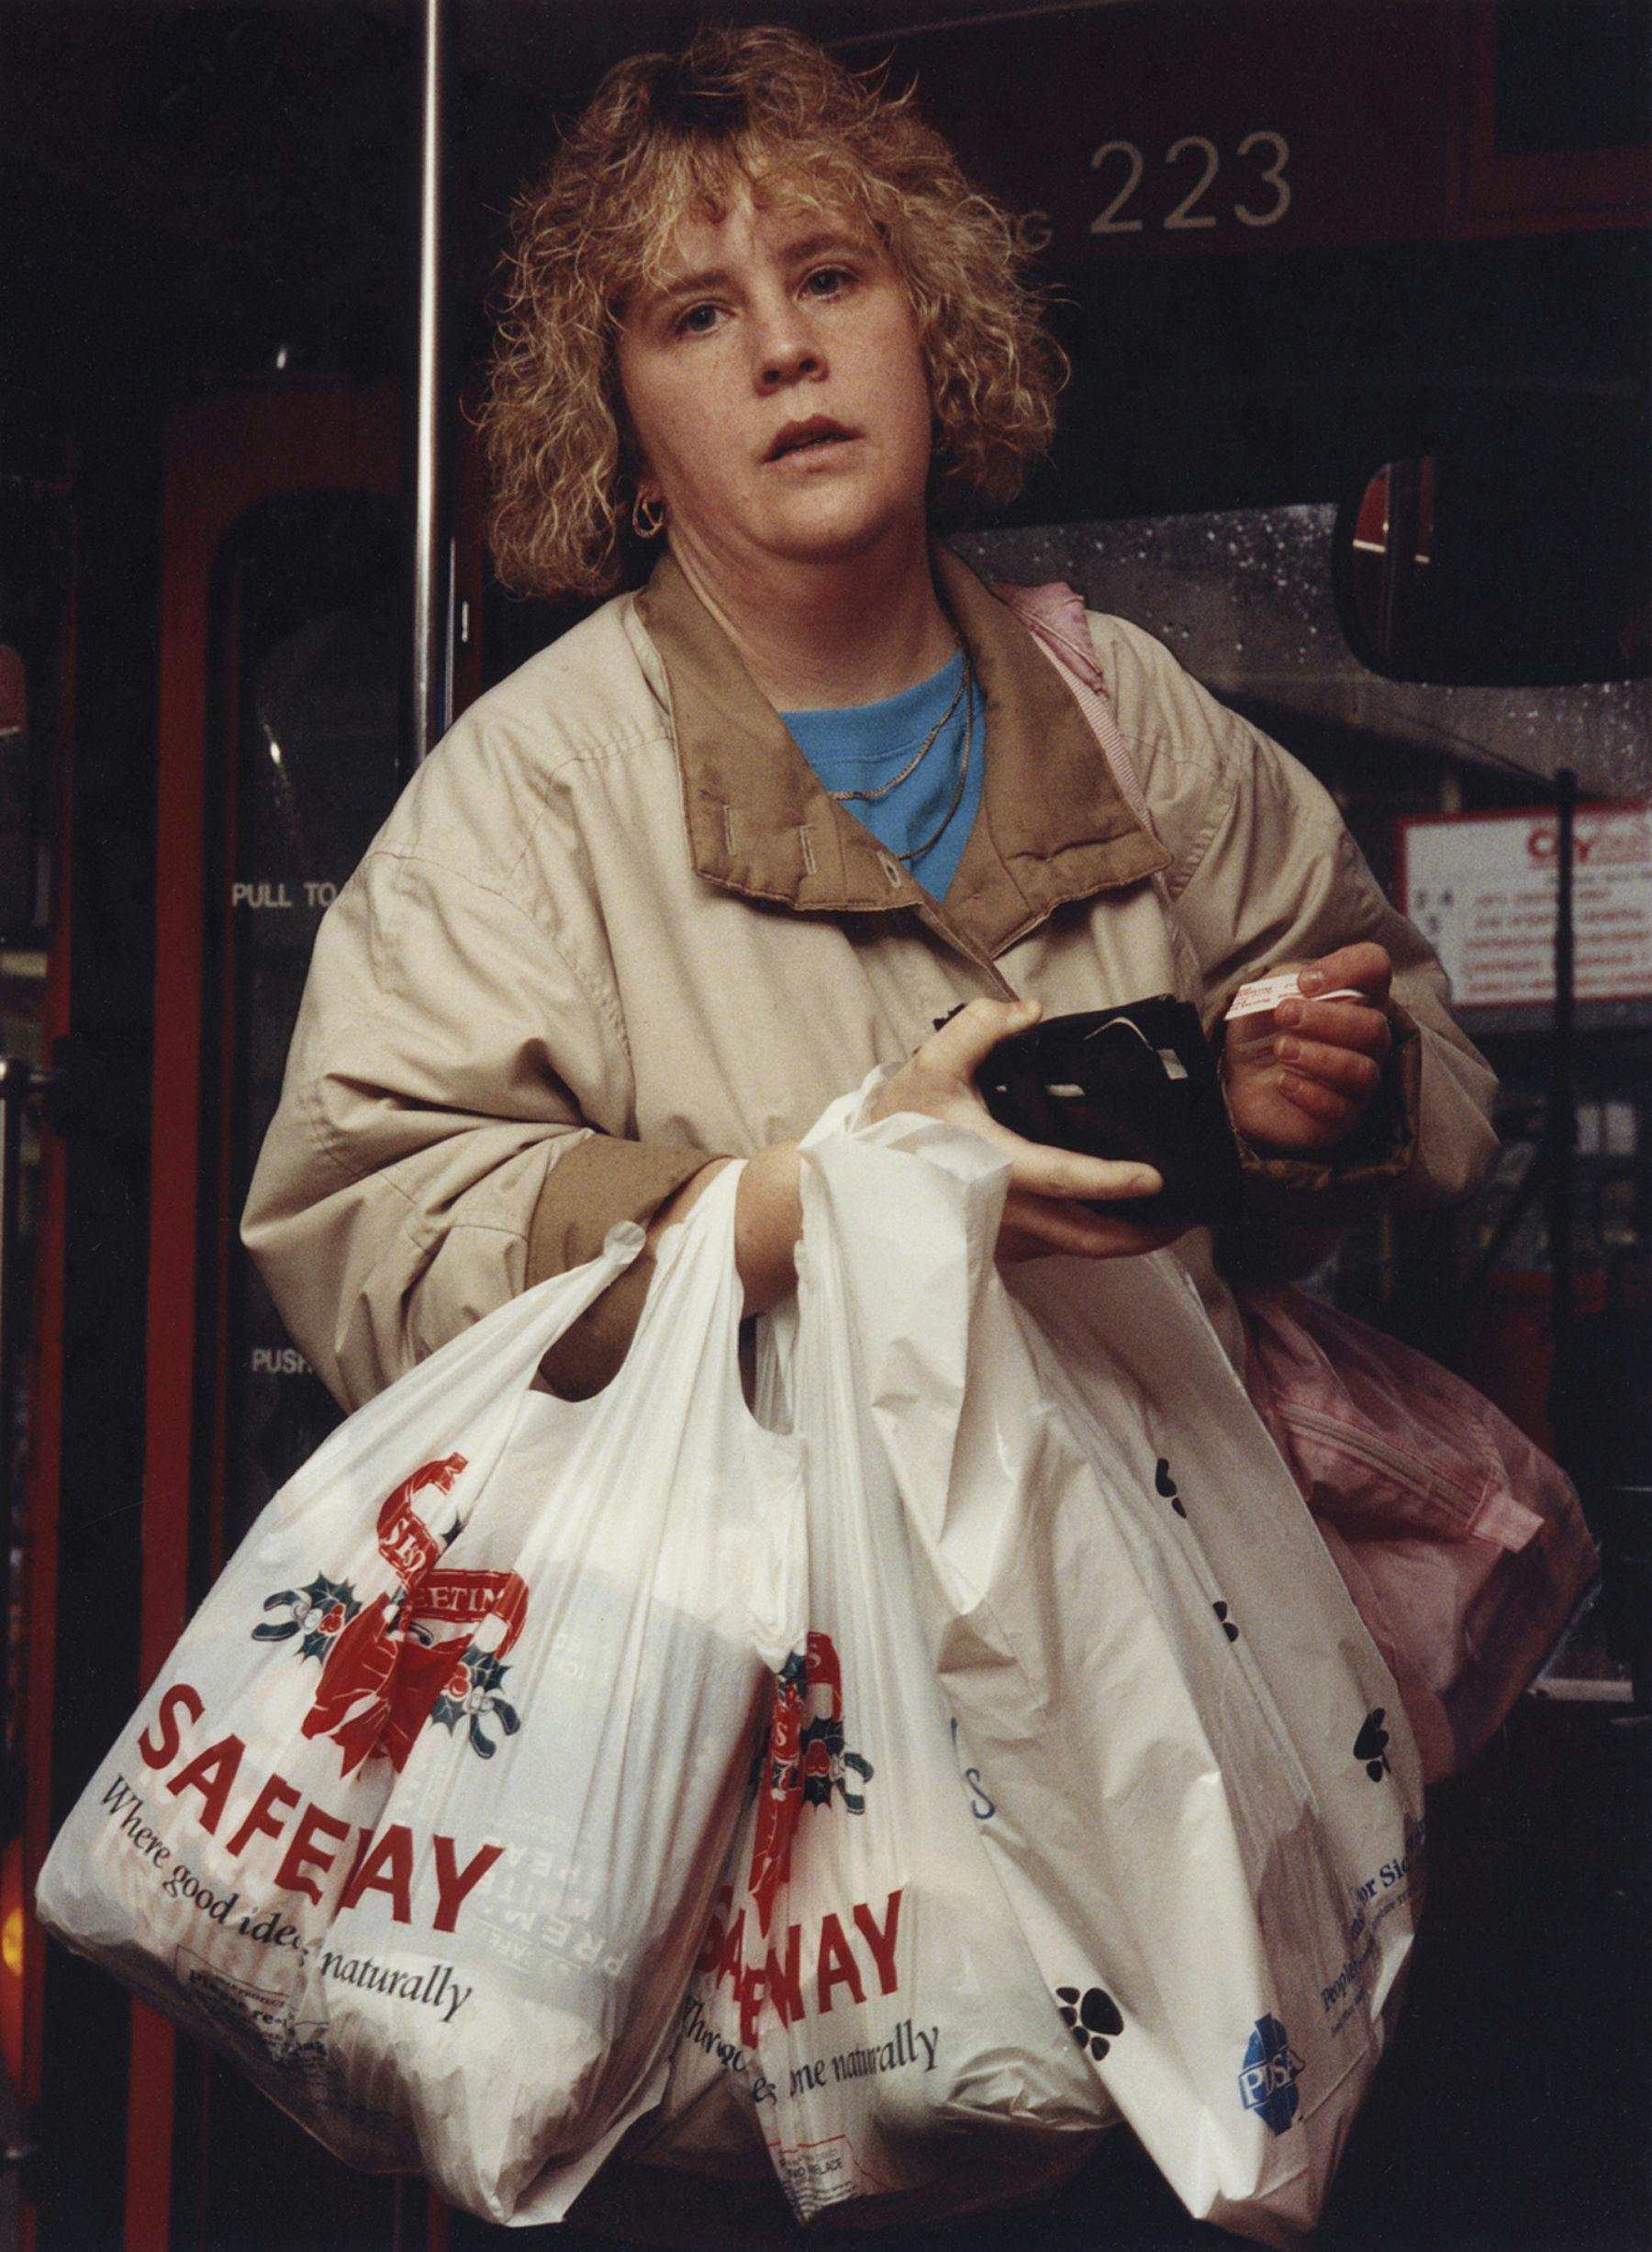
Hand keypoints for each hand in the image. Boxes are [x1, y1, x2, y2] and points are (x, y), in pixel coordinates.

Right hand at [870, 997, 1186, 1263]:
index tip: (1155, 1178)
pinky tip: (1110, 1211)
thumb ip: (979, 1027)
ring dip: (1123, 1236)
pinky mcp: (1001, 1248)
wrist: (857, 1186)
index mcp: (996, 1168)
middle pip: (1093, 1239)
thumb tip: (1030, 1011)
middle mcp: (1008, 1215)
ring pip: (1079, 1248)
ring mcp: (1006, 1239)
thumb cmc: (897, 1128)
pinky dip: (1092, 1234)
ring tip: (1162, 1212)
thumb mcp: (930, 1065)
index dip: (1114, 1183)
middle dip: (1147, 1233)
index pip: (1067, 1180)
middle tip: (1187, 1211)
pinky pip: (1060, 1247)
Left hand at [1221, 942, 1393, 1153]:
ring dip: (1317, 1057)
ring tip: (1282, 1050)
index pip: (1375, 967)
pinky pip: (1341, 1110)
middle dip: (1326, 1019)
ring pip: (1362, 1070)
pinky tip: (1282, 1082)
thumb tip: (1307, 987)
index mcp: (1355, 998)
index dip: (1348, 968)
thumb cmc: (1262, 1031)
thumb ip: (1285, 980)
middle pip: (1373, 1027)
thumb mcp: (1266, 993)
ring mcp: (1359, 1082)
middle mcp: (1367, 1040)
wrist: (1239, 1079)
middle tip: (1284, 1014)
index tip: (1305, 982)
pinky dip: (1310, 1094)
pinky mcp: (1342, 1118)